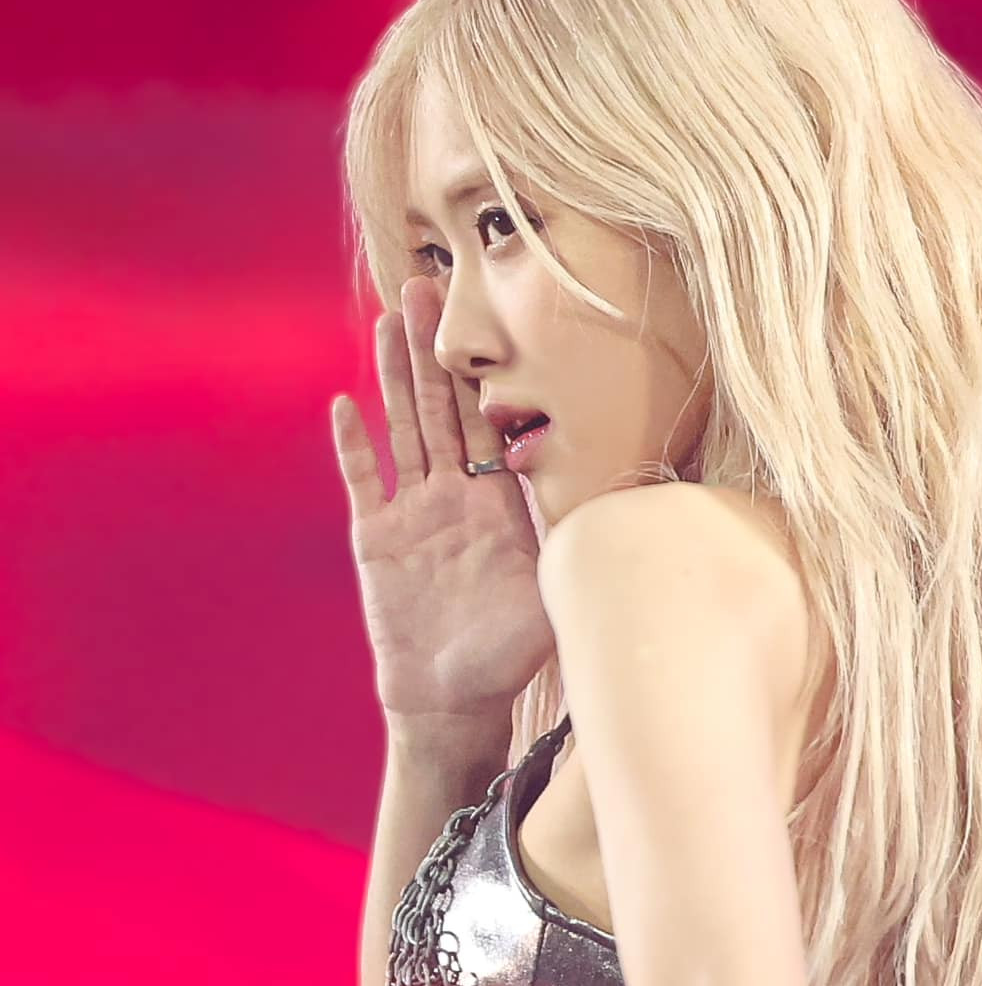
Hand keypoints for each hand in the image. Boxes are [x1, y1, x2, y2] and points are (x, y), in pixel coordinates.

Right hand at [331, 274, 555, 722]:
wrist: (455, 700)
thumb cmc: (512, 655)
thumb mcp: (560, 596)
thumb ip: (581, 551)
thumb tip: (632, 518)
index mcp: (498, 500)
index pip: (490, 422)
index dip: (484, 373)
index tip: (484, 322)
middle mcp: (453, 496)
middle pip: (440, 407)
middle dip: (432, 348)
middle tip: (427, 285)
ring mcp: (412, 513)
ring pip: (402, 427)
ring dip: (394, 374)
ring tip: (390, 318)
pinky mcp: (376, 539)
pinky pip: (365, 482)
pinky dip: (355, 446)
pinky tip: (345, 405)